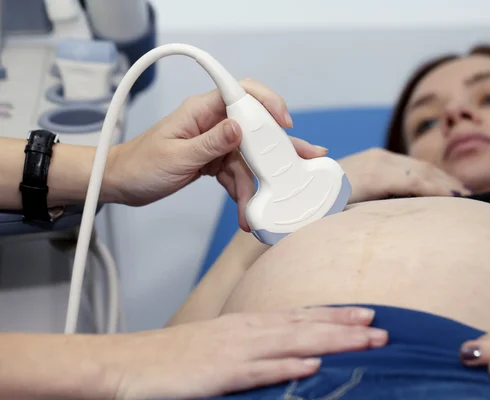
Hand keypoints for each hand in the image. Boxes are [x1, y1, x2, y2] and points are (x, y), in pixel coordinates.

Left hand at [106, 78, 327, 230]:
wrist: (121, 184)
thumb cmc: (140, 166)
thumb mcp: (176, 156)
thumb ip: (210, 143)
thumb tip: (240, 128)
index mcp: (201, 111)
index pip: (241, 93)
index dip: (267, 102)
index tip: (285, 124)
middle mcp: (212, 123)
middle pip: (255, 129)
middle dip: (279, 149)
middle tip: (307, 162)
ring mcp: (215, 143)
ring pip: (248, 159)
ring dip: (256, 184)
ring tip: (261, 209)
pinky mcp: (214, 160)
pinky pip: (236, 174)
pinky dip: (242, 192)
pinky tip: (247, 210)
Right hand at [109, 306, 387, 398]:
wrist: (124, 363)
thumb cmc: (170, 358)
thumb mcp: (216, 347)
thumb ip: (250, 348)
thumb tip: (285, 351)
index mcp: (245, 325)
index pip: (298, 315)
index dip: (334, 315)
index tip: (365, 314)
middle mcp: (245, 331)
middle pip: (304, 324)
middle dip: (346, 326)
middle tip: (382, 326)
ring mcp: (232, 351)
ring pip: (292, 342)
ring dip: (332, 339)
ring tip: (365, 340)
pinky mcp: (217, 374)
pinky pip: (257, 370)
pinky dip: (287, 365)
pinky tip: (312, 364)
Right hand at [337, 148, 469, 203]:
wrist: (298, 195)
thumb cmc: (325, 202)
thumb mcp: (355, 198)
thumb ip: (376, 198)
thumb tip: (398, 212)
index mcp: (376, 162)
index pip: (416, 169)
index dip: (439, 180)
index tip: (459, 193)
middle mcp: (380, 158)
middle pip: (424, 168)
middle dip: (448, 181)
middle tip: (471, 196)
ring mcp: (378, 163)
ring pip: (422, 172)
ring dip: (447, 184)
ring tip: (467, 197)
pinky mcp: (375, 174)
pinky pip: (414, 180)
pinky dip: (435, 187)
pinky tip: (452, 197)